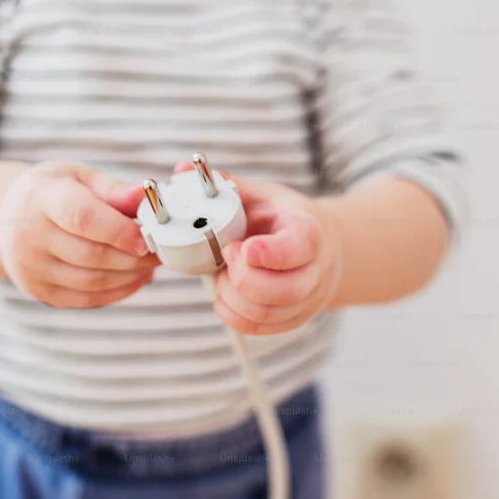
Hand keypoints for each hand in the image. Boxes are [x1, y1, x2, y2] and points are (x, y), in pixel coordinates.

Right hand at [0, 161, 158, 307]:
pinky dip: (118, 291)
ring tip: (152, 264)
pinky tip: (136, 278)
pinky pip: (87, 299)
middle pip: (93, 255)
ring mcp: (32, 269)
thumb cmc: (51, 192)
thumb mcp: (77, 177)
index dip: (120, 231)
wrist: (5, 219)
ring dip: (131, 276)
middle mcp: (30, 237)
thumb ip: (113, 190)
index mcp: (41, 199)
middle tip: (162, 251)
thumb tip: (146, 196)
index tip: (149, 237)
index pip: (82, 218)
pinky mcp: (40, 291)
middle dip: (135, 257)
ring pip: (93, 281)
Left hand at [173, 163, 342, 334]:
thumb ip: (224, 185)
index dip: (269, 253)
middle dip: (241, 278)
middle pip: (283, 290)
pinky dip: (232, 314)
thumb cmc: (281, 219)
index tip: (238, 248)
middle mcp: (315, 271)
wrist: (317, 249)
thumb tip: (182, 169)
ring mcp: (306, 300)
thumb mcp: (260, 196)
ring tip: (223, 275)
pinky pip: (258, 328)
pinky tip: (225, 294)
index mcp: (309, 232)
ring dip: (232, 297)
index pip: (300, 248)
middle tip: (225, 257)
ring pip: (266, 313)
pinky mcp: (292, 320)